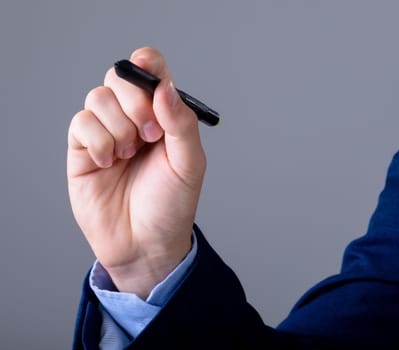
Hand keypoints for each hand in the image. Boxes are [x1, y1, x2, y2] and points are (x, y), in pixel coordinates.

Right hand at [67, 47, 205, 298]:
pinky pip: (81, 123)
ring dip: (117, 125)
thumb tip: (165, 87)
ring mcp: (107, 132)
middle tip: (150, 134)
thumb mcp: (189, 164)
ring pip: (99, 97)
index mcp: (163, 116)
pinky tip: (109, 162)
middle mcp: (133, 118)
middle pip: (120, 77)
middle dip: (136, 102)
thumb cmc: (172, 204)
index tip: (146, 66)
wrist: (146, 244)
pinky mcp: (83, 149)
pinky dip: (97, 140)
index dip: (147, 63)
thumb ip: (181, 123)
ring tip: (129, 154)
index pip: (151, 72)